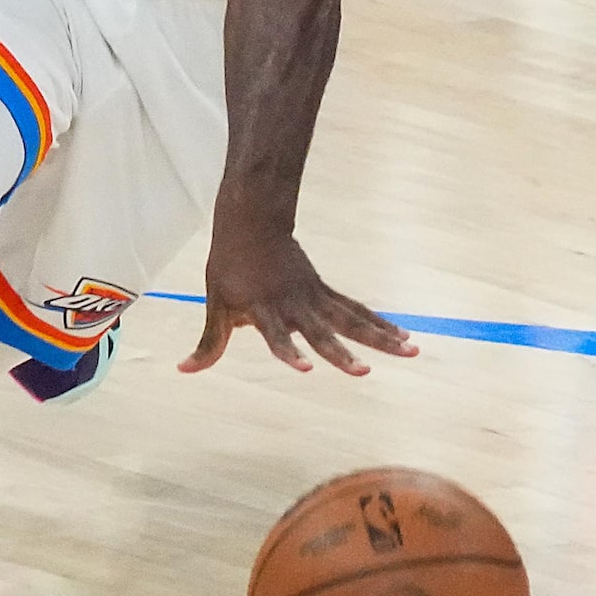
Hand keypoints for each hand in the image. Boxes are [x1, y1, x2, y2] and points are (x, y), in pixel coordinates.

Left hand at [178, 228, 414, 375]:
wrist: (251, 223)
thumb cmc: (229, 267)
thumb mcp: (215, 304)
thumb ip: (209, 342)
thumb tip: (183, 370)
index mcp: (263, 309)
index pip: (275, 335)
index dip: (289, 352)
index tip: (306, 369)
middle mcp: (293, 305)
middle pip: (321, 331)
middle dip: (341, 354)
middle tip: (363, 373)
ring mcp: (313, 296)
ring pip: (351, 319)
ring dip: (380, 338)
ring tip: (411, 353)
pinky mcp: (325, 290)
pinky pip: (356, 309)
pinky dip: (380, 323)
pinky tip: (405, 338)